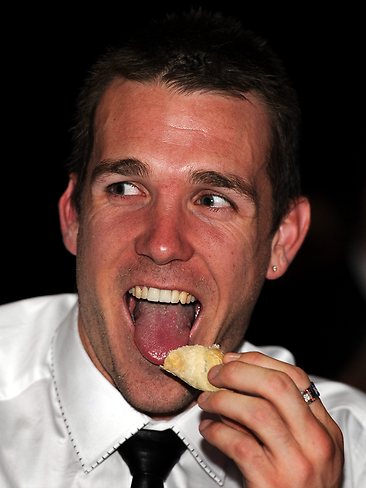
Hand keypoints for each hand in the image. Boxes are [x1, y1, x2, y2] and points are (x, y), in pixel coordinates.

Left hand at [197, 352, 343, 487]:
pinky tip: (208, 429)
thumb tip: (235, 378)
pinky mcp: (270, 483)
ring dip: (222, 400)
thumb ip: (281, 417)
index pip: (295, 378)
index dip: (259, 362)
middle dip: (238, 373)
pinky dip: (216, 431)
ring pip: (255, 411)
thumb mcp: (303, 449)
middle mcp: (316, 443)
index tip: (233, 360)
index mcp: (325, 429)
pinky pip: (237, 444)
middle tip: (214, 374)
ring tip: (206, 401)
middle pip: (276, 386)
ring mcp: (296, 464)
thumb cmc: (294, 485)